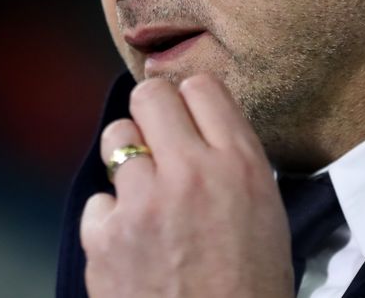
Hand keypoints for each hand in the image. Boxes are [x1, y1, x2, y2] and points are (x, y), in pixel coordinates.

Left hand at [80, 74, 292, 297]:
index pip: (202, 87)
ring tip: (145, 194)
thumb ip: (233, 163)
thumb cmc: (250, 292)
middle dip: (152, 114)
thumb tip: (201, 127)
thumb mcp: (267, 215)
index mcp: (240, 166)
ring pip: (115, 137)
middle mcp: (190, 172)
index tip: (190, 117)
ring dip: (127, 160)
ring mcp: (142, 203)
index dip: (193, 101)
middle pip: (150, 96)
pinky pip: (98, 200)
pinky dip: (111, 219)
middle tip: (159, 141)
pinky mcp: (105, 236)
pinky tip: (132, 243)